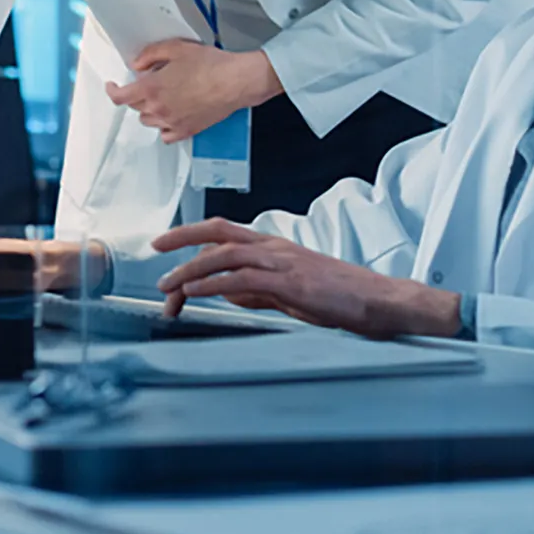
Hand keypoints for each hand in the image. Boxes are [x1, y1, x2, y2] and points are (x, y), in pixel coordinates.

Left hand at [105, 41, 281, 143]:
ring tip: (163, 99)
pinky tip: (171, 117)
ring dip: (150, 110)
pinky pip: (166, 135)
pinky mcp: (187, 130)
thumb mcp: (176, 48)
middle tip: (150, 84)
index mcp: (152, 88)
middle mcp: (158, 108)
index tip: (113, 87)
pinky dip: (164, 127)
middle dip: (137, 95)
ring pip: (149, 121)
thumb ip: (151, 55)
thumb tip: (137, 64)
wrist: (235, 81)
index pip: (120, 97)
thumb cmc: (211, 65)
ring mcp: (172, 122)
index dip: (112, 91)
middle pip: (135, 108)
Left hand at [152, 218, 460, 337]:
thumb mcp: (292, 292)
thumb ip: (259, 289)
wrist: (378, 301)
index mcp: (275, 246)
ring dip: (191, 269)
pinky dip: (214, 284)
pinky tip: (196, 292)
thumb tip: (227, 292)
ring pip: (225, 255)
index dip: (192, 235)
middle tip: (155, 250)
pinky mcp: (290, 283)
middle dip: (182, 238)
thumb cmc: (340, 297)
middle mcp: (275, 247)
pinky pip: (243, 279)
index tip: (166, 246)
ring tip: (168, 286)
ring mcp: (283, 262)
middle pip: (219, 232)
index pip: (225, 232)